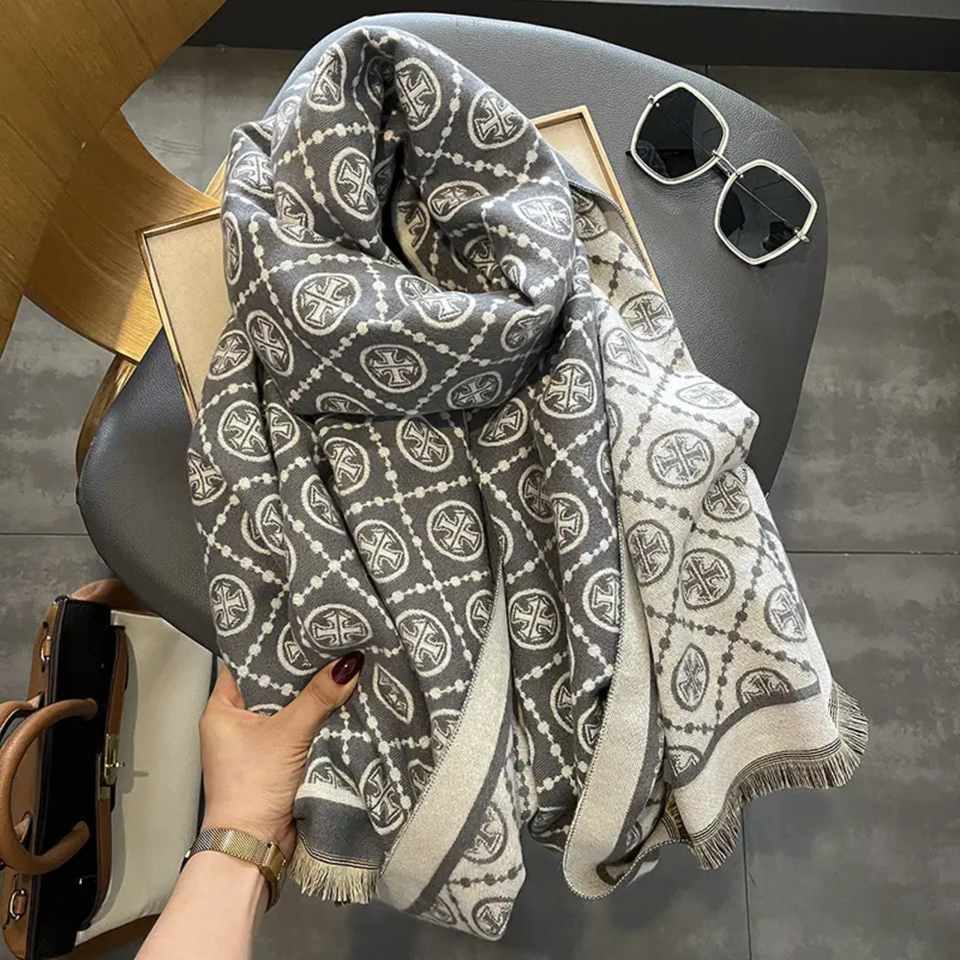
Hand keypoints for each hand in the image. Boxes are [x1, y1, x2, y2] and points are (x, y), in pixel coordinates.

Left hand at [199, 652, 362, 859]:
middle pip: (275, 684)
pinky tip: (343, 701)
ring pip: (292, 707)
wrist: (255, 847)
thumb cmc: (251, 788)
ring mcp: (259, 743)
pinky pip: (303, 729)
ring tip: (344, 665)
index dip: (274, 644)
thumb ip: (319, 697)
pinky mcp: (280, 760)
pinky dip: (320, 720)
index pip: (248, 663)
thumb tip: (349, 664)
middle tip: (333, 643)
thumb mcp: (288, 734)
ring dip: (315, 696)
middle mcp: (238, 722)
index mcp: (222, 709)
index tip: (304, 627)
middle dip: (303, 671)